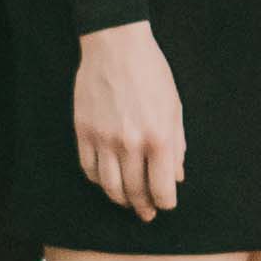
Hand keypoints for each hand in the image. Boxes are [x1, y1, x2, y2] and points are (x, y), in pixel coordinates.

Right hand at [73, 22, 186, 221]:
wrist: (115, 46)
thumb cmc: (151, 74)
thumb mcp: (174, 107)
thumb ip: (177, 145)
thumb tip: (176, 176)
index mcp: (158, 137)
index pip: (161, 187)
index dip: (165, 202)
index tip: (166, 205)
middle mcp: (130, 143)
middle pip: (135, 192)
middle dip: (143, 207)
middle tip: (147, 214)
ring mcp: (103, 139)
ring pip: (109, 186)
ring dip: (120, 200)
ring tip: (128, 202)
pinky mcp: (83, 132)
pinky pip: (89, 169)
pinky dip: (98, 181)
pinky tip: (107, 181)